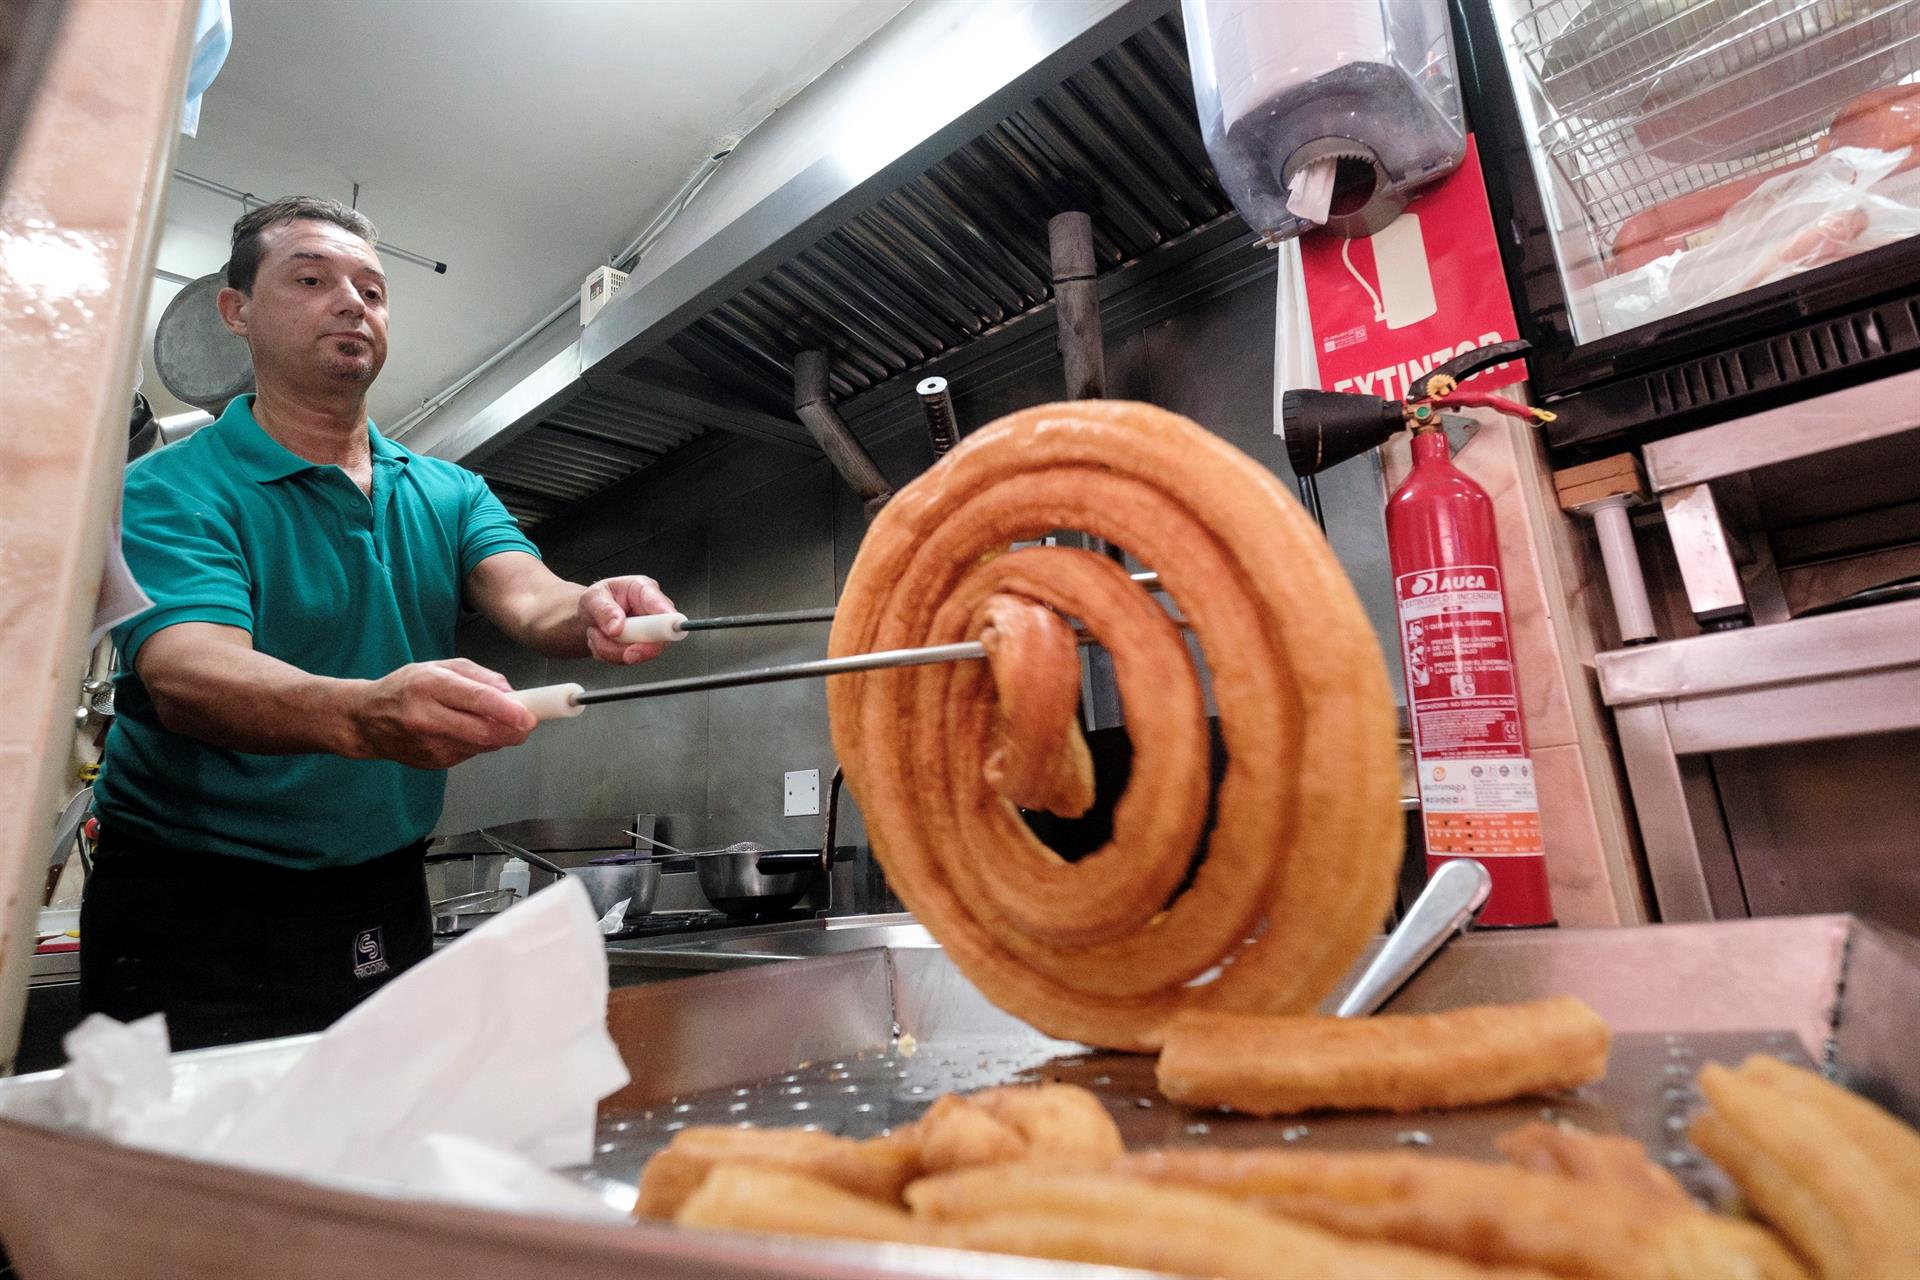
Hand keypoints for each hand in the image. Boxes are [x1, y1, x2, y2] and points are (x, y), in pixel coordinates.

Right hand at [347, 658, 536, 768]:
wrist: (366, 720)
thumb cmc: (406, 687)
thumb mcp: (441, 667)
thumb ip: (479, 677)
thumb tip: (511, 694)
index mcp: (430, 685)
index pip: (476, 700)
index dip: (508, 711)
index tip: (530, 716)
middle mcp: (428, 717)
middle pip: (483, 733)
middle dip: (514, 731)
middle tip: (528, 723)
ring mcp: (429, 745)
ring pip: (481, 746)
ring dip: (497, 736)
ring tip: (488, 720)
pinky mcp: (433, 763)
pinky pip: (470, 754)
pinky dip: (478, 744)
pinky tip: (463, 731)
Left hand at [577, 574, 677, 664]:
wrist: (589, 615)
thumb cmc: (597, 600)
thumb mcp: (593, 598)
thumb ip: (604, 610)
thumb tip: (617, 627)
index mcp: (645, 591)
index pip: (663, 606)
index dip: (667, 621)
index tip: (662, 632)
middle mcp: (652, 613)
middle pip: (660, 638)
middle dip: (635, 647)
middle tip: (615, 642)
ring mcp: (649, 633)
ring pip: (639, 653)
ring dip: (612, 649)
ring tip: (597, 633)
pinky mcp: (641, 649)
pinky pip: (628, 660)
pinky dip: (610, 655)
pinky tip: (603, 642)